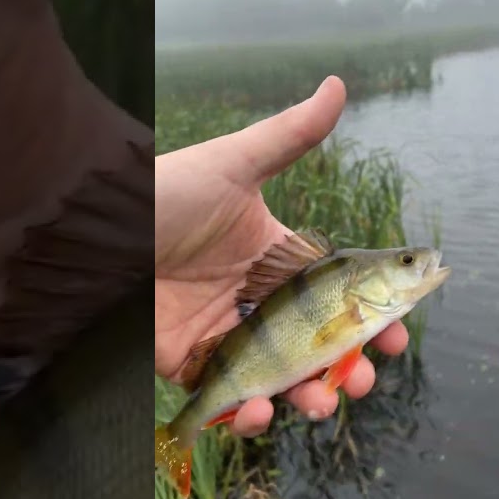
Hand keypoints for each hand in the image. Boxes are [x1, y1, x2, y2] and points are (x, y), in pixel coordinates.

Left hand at [155, 77, 408, 437]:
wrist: (100, 230)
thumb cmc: (168, 191)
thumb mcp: (234, 164)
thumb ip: (291, 135)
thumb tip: (336, 84)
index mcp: (275, 259)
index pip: (336, 297)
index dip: (371, 321)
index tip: (398, 338)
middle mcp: (254, 301)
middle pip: (315, 346)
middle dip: (346, 369)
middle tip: (361, 381)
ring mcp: (222, 335)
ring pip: (279, 379)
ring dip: (306, 398)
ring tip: (320, 403)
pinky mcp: (185, 363)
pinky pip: (226, 398)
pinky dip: (248, 414)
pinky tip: (260, 410)